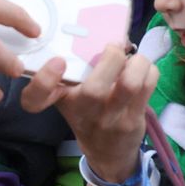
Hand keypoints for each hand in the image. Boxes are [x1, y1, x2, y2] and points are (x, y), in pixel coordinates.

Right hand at [23, 44, 157, 182]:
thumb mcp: (70, 97)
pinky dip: (148, 70)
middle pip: (94, 89)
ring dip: (137, 62)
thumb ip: (76, 70)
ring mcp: (109, 119)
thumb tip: (105, 31)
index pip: (36, 98)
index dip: (44, 79)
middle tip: (115, 47)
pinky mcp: (133, 121)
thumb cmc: (87, 115)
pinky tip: (142, 71)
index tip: (58, 62)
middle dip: (111, 58)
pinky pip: (147, 87)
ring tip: (134, 59)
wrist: (107, 154)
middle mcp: (82, 111)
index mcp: (61, 101)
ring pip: (129, 84)